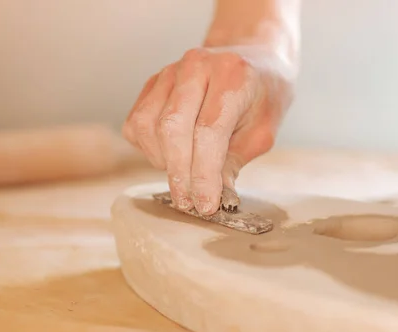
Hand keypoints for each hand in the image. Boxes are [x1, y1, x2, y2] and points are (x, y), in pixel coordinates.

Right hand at [123, 45, 294, 214]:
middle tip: (189, 203)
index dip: (204, 175)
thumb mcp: (262, 132)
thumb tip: (215, 196)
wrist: (252, 61)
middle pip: (172, 129)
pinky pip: (135, 123)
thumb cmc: (261, 98)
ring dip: (163, 161)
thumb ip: (234, 162)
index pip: (208, 131)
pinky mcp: (152, 83)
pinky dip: (148, 148)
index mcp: (232, 75)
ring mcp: (169, 71)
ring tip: (184, 175)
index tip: (205, 204)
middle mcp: (196, 66)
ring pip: (147, 126)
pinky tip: (171, 156)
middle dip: (179, 174)